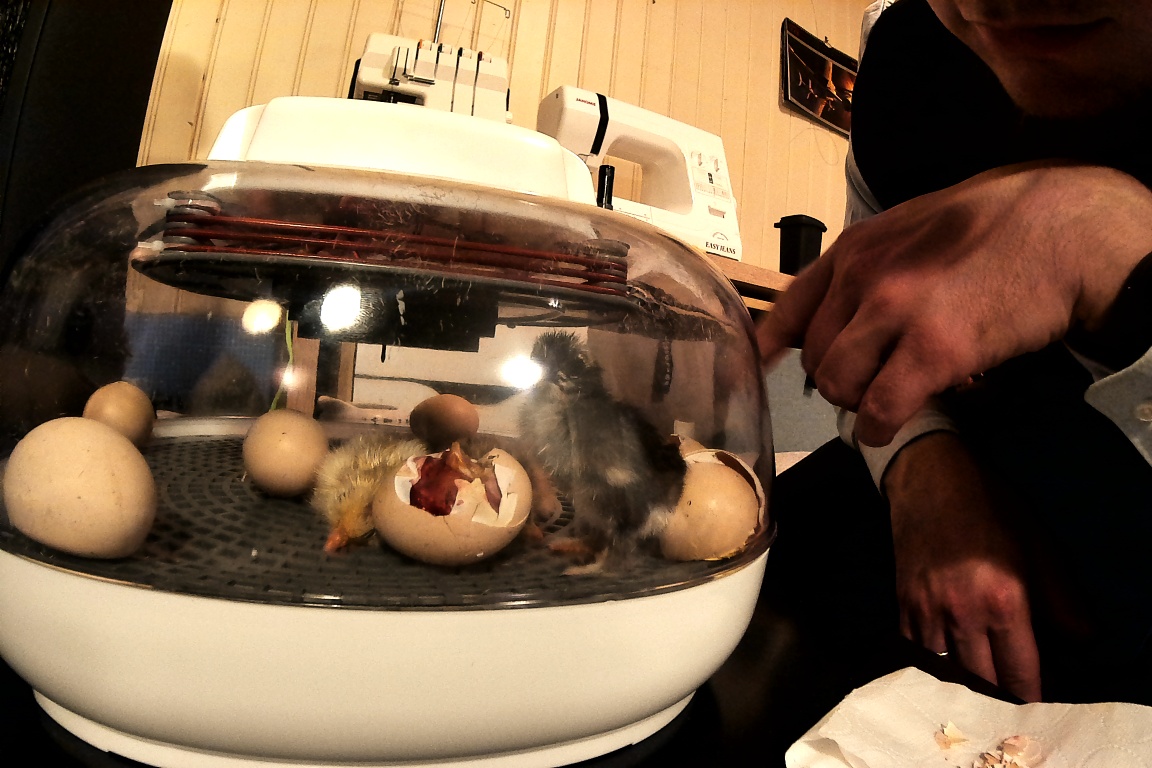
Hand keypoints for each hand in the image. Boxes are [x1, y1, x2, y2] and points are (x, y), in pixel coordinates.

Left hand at [756, 161, 1151, 445]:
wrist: (1061, 228)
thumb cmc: (994, 225)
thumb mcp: (912, 226)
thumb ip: (872, 263)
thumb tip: (844, 309)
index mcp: (855, 247)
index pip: (790, 304)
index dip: (772, 343)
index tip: (765, 365)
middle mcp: (863, 277)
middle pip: (814, 354)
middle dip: (834, 378)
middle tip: (865, 384)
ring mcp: (895, 312)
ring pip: (838, 384)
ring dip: (855, 402)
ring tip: (883, 400)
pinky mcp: (933, 349)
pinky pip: (881, 406)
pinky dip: (878, 425)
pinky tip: (888, 425)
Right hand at [884, 432, 1040, 701]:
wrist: (929, 477)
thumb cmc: (991, 507)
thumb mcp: (1039, 547)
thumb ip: (1063, 601)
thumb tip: (1083, 643)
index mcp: (1003, 600)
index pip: (1020, 672)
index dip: (1032, 697)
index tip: (1037, 705)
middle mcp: (962, 612)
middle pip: (982, 682)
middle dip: (1000, 698)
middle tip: (1011, 701)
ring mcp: (927, 611)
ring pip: (947, 673)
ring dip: (966, 685)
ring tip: (981, 691)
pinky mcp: (903, 604)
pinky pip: (917, 652)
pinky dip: (934, 665)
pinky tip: (948, 667)